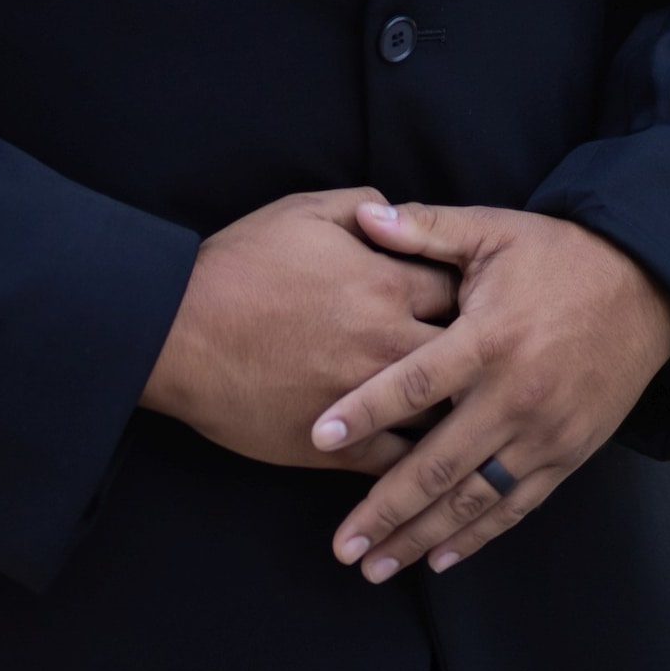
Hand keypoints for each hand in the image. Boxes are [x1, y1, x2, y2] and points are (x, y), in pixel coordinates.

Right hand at [140, 188, 456, 472]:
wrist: (178, 333)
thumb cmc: (239, 265)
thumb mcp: (303, 212)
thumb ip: (366, 206)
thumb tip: (400, 214)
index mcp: (386, 282)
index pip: (465, 289)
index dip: (476, 293)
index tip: (481, 300)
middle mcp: (388, 342)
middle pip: (470, 357)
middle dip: (481, 356)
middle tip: (491, 359)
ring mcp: (367, 401)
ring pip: (445, 416)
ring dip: (460, 412)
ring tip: (474, 412)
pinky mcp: (339, 447)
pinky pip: (400, 463)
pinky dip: (420, 464)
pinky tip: (431, 462)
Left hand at [308, 198, 669, 580]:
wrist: (648, 288)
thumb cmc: (558, 255)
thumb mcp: (493, 230)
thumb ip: (427, 228)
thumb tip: (365, 213)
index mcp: (490, 337)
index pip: (417, 382)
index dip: (366, 410)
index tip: (319, 436)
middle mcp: (516, 394)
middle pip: (438, 462)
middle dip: (385, 508)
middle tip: (340, 545)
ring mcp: (545, 432)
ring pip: (473, 499)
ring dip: (421, 537)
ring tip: (374, 566)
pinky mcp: (568, 454)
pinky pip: (515, 506)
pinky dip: (476, 537)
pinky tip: (437, 559)